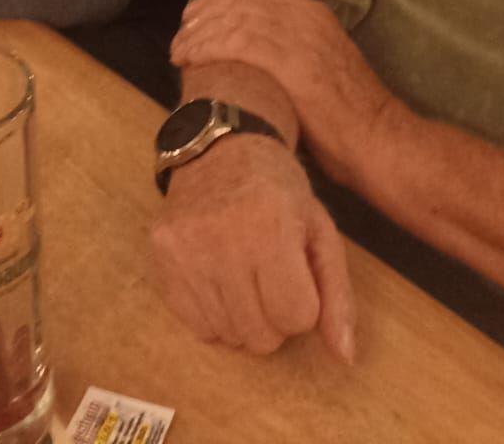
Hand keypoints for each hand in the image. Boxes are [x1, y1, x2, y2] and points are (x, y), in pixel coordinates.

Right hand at [151, 130, 354, 360]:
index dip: (303, 302)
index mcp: (271, 225)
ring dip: (243, 317)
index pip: (296, 316)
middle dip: (274, 316)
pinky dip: (213, 314)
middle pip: (261, 335)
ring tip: (243, 274)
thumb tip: (344, 356)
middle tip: (269, 277)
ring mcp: (185, 247)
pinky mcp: (160, 254)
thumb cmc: (279, 189)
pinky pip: (195, 326)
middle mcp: (222, 238)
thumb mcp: (320, 230)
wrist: (219, 146)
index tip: (295, 273)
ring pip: (228, 335)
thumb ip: (337, 293)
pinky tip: (217, 277)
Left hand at [174, 0, 402, 188]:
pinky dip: (209, 49)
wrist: (378, 138)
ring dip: (200, 35)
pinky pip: (237, 45)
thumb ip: (301, 15)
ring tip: (179, 51)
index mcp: (313, 11)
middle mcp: (303, 16)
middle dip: (204, 14)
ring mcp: (297, 38)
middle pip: (240, 0)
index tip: (196, 15)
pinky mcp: (289, 64)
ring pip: (235, 21)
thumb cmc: (349, 107)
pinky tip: (192, 61)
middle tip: (181, 32)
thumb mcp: (329, 48)